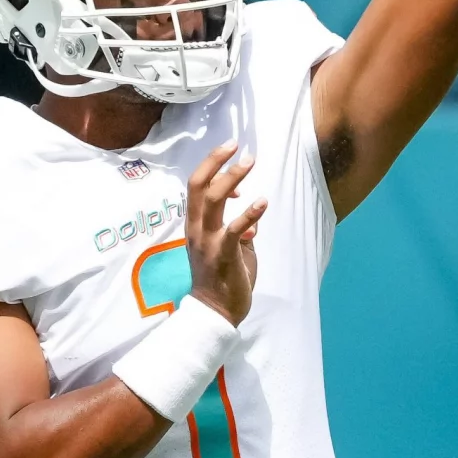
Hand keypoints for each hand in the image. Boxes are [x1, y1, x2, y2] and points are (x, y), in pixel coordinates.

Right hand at [184, 141, 266, 325]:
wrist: (213, 313)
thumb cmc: (222, 278)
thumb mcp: (228, 248)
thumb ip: (237, 230)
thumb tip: (252, 218)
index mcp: (194, 224)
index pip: (195, 187)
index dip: (212, 168)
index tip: (233, 163)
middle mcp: (196, 229)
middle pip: (198, 186)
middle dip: (215, 161)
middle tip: (236, 144)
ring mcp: (207, 242)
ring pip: (213, 201)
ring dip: (232, 178)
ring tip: (250, 160)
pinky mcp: (222, 255)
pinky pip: (234, 230)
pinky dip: (249, 214)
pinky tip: (263, 201)